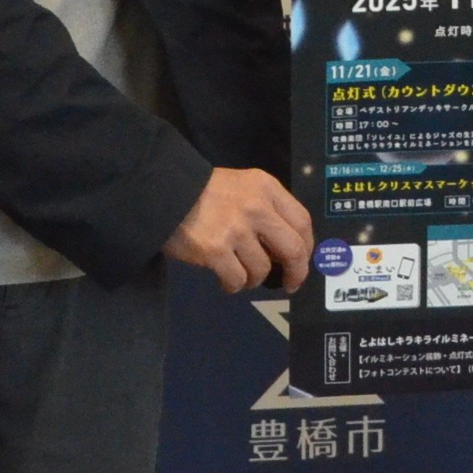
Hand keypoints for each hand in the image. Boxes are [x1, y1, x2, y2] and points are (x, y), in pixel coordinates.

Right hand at [163, 167, 313, 293]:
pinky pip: (237, 279)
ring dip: (254, 279)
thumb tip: (286, 248)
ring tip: (240, 274)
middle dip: (296, 273)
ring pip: (263, 269)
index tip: (302, 261)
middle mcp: (257, 207)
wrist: (164, 192)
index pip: (302, 221)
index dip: (307, 246)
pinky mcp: (216, 250)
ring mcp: (236, 229)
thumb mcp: (244, 187)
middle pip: (293, 249)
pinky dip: (233, 285)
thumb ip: (267, 208)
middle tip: (290, 284)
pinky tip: (225, 280)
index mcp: (266, 188)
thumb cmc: (206, 191)